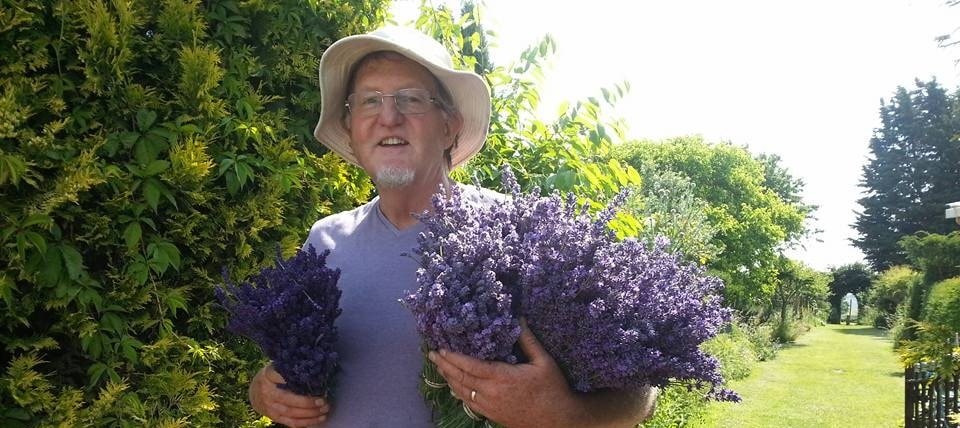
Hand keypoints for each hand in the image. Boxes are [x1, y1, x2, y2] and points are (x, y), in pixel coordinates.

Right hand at [249, 363, 329, 426]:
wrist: (255, 392)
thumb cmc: (272, 377)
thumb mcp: (276, 366)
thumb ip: (288, 367)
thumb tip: (312, 363)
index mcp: (268, 376)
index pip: (282, 376)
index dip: (298, 379)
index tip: (314, 380)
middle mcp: (268, 392)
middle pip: (288, 399)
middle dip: (307, 402)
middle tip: (323, 401)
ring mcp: (270, 406)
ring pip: (291, 413)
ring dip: (310, 414)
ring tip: (324, 410)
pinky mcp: (274, 417)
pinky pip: (291, 422)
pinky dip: (305, 422)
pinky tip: (317, 419)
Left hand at [428, 320, 581, 427]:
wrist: (558, 421)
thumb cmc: (553, 389)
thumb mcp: (544, 362)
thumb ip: (529, 340)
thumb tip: (519, 319)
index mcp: (502, 377)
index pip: (470, 365)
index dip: (453, 357)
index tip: (441, 348)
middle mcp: (491, 393)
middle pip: (461, 378)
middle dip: (444, 366)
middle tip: (432, 355)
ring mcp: (490, 406)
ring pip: (462, 392)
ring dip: (449, 379)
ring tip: (439, 368)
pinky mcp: (493, 416)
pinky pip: (470, 404)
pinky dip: (459, 393)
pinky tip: (455, 387)